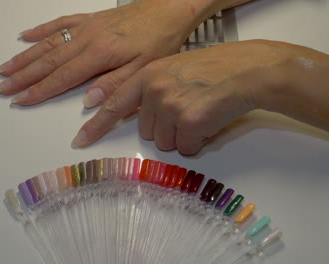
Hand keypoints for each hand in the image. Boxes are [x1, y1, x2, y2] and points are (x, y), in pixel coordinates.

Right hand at [0, 0, 220, 106]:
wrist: (169, 9)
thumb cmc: (159, 40)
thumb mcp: (143, 69)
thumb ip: (114, 86)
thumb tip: (88, 103)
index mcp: (99, 54)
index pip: (61, 77)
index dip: (38, 91)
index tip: (19, 100)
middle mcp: (87, 38)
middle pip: (48, 61)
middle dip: (23, 76)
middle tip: (1, 87)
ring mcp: (86, 27)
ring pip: (48, 43)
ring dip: (25, 57)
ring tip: (5, 68)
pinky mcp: (90, 19)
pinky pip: (60, 23)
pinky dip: (41, 31)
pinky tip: (27, 36)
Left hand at [71, 40, 328, 153]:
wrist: (247, 70)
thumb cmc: (216, 69)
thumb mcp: (174, 69)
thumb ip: (151, 90)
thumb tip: (141, 118)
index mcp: (147, 74)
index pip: (114, 104)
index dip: (96, 126)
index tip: (80, 141)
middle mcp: (154, 89)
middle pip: (146, 132)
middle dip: (165, 130)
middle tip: (188, 111)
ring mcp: (169, 104)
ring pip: (165, 143)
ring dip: (182, 137)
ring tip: (201, 113)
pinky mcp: (188, 120)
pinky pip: (186, 148)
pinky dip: (199, 141)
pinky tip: (210, 121)